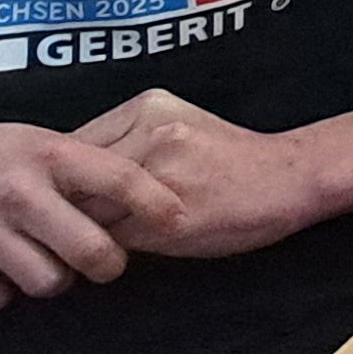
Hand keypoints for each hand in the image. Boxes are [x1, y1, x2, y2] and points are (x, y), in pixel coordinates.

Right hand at [0, 123, 175, 305]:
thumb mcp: (42, 142)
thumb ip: (85, 163)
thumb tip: (148, 184)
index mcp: (50, 154)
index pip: (119, 178)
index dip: (156, 201)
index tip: (178, 218)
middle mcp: (21, 191)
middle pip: (91, 249)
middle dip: (110, 263)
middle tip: (109, 260)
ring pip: (50, 280)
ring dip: (55, 276)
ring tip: (50, 257)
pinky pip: (0, 296)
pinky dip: (5, 288)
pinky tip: (5, 267)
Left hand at [72, 94, 328, 261]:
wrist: (291, 179)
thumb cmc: (231, 160)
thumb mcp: (176, 127)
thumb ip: (124, 142)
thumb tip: (61, 178)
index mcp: (149, 106)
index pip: (71, 147)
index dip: (64, 180)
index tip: (69, 198)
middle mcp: (153, 132)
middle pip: (73, 180)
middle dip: (72, 207)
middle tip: (78, 223)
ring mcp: (163, 173)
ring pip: (88, 213)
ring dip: (88, 231)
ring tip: (103, 237)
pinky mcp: (171, 217)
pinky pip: (115, 239)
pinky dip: (112, 248)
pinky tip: (133, 244)